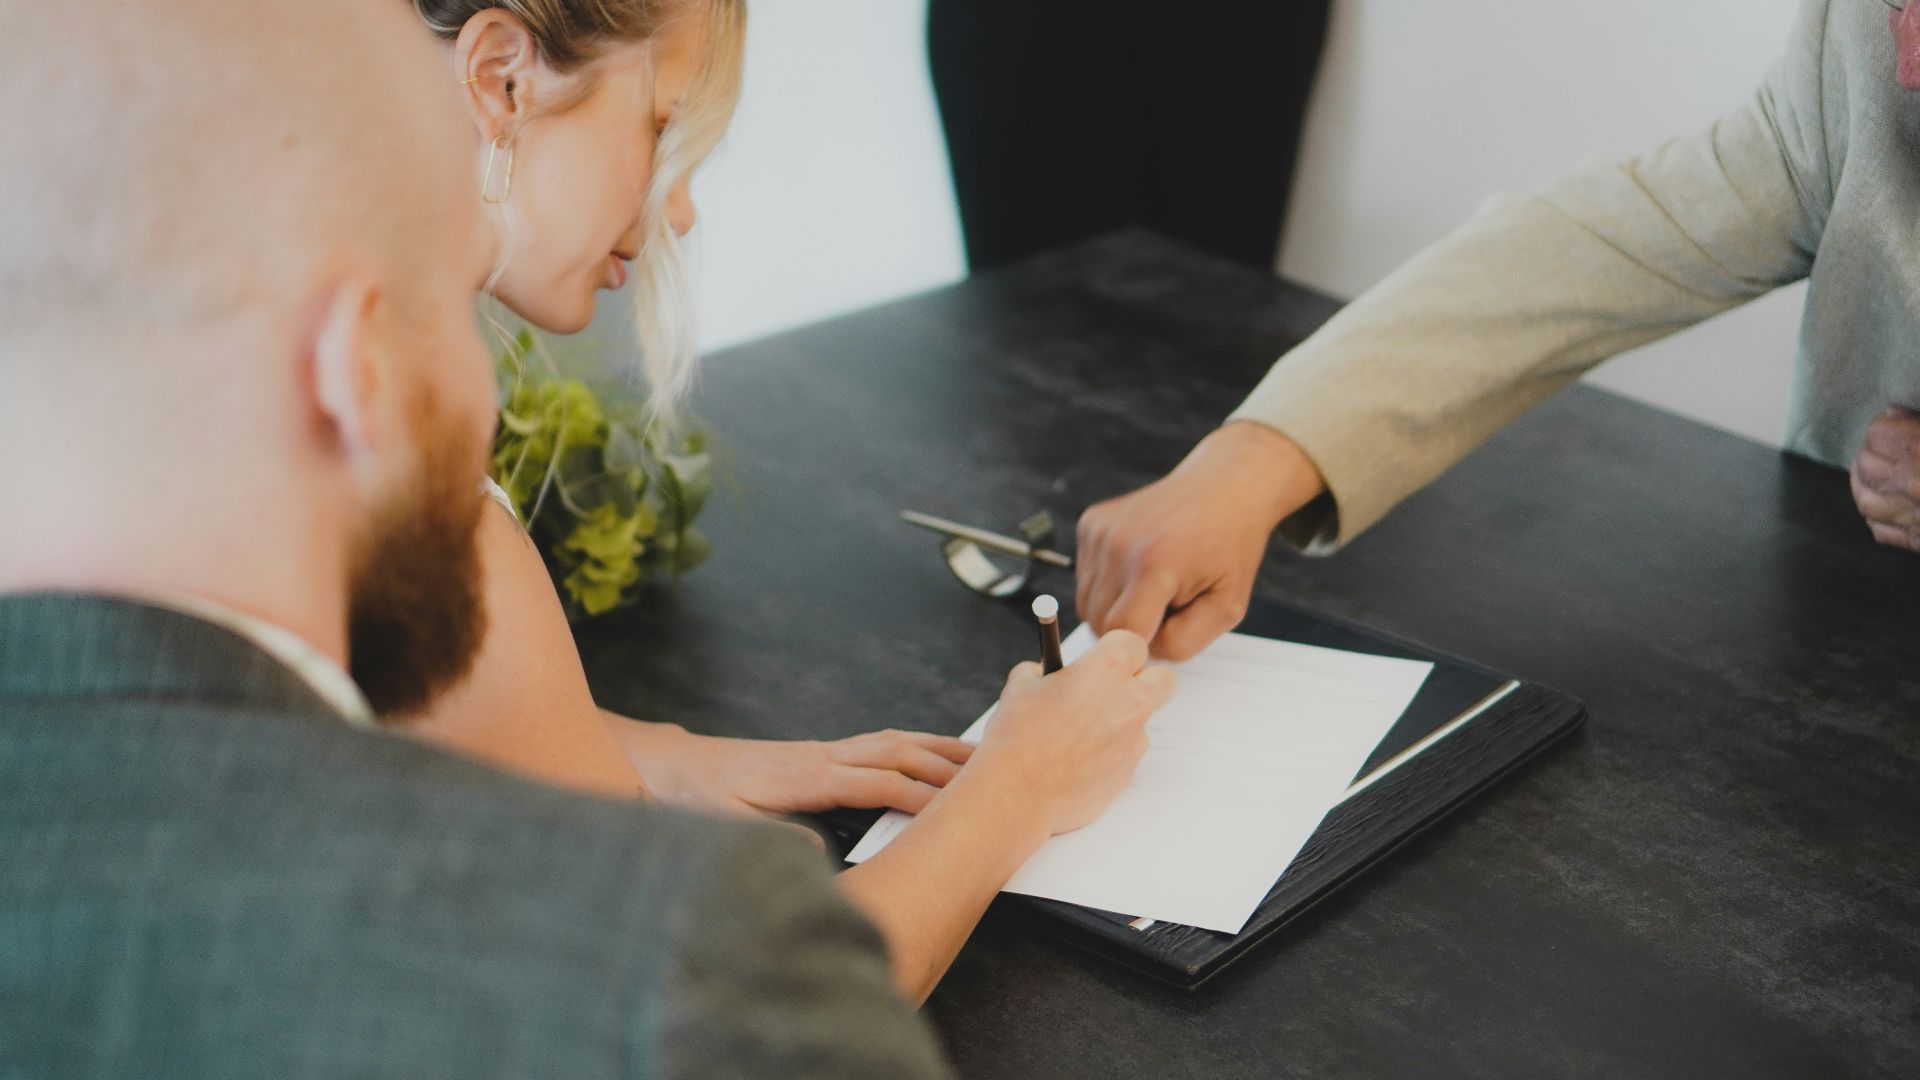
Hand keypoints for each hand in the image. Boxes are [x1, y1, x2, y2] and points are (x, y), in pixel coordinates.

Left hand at [612, 719, 974, 817]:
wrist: (677, 766)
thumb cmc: (701, 795)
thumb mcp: (726, 823)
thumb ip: (771, 837)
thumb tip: (815, 853)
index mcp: (806, 776)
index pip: (876, 782)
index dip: (918, 793)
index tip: (955, 807)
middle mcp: (823, 755)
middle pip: (897, 752)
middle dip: (946, 763)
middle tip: (993, 774)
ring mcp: (826, 750)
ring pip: (894, 741)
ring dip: (938, 747)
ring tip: (981, 756)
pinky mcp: (824, 753)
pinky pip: (881, 743)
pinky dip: (916, 744)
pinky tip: (933, 751)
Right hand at [970, 630, 1175, 834]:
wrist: (1017, 793)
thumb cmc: (1017, 737)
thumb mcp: (1020, 686)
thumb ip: (1044, 671)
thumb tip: (1047, 673)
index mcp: (1106, 669)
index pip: (1134, 643)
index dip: (1116, 650)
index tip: (1101, 659)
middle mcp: (1130, 701)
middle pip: (1163, 679)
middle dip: (1145, 680)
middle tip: (1113, 690)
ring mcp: (1134, 740)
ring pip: (1141, 721)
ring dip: (1120, 722)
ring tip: (1077, 737)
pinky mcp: (1129, 772)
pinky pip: (1126, 754)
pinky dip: (1109, 754)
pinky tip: (1075, 762)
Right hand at [1076, 421, 1325, 660]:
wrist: (1222, 487)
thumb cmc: (1229, 547)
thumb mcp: (1227, 606)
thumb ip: (1184, 642)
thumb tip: (1139, 655)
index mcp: (1154, 565)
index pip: (1121, 635)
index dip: (1142, 646)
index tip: (1167, 633)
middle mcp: (1118, 544)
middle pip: (1099, 622)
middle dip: (1131, 628)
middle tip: (1167, 607)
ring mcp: (1100, 530)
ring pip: (1087, 603)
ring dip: (1117, 606)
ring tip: (1155, 586)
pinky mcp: (1090, 523)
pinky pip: (1085, 577)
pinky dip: (1109, 583)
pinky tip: (1140, 565)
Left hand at [1852, 406, 1919, 552]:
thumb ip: (1918, 426)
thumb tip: (1894, 413)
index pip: (1879, 434)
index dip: (1885, 424)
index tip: (1893, 419)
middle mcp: (1914, 487)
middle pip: (1867, 465)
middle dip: (1870, 451)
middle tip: (1880, 444)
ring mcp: (1916, 520)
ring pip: (1865, 500)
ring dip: (1863, 483)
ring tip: (1870, 472)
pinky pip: (1882, 531)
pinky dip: (1876, 516)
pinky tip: (1882, 506)